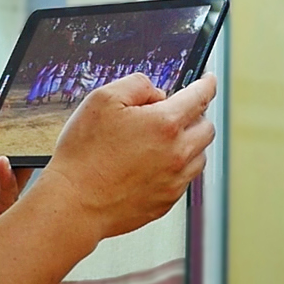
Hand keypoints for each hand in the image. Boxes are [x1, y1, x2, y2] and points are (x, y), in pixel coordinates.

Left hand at [0, 80, 30, 261]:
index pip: (7, 140)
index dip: (18, 126)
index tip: (29, 107)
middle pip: (19, 157)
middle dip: (24, 143)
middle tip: (32, 125)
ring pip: (21, 176)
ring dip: (17, 160)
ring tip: (9, 147)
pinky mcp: (0, 217)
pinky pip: (14, 196)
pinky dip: (9, 179)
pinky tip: (2, 165)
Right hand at [39, 73, 216, 242]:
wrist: (74, 203)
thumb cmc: (84, 154)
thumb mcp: (103, 99)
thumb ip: (137, 85)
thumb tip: (157, 93)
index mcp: (165, 124)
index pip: (200, 97)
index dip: (207, 84)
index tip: (208, 81)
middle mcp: (177, 153)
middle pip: (206, 128)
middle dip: (196, 115)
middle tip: (175, 113)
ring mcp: (174, 181)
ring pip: (199, 156)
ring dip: (189, 143)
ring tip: (160, 142)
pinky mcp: (166, 202)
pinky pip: (184, 179)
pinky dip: (176, 168)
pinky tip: (151, 164)